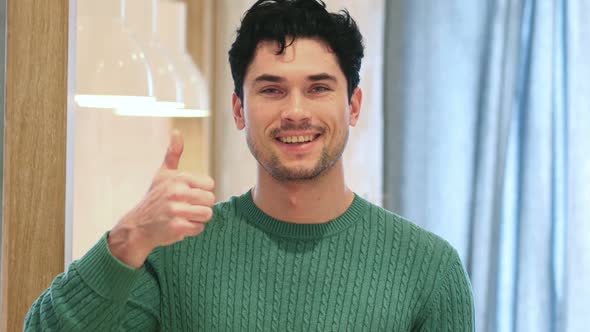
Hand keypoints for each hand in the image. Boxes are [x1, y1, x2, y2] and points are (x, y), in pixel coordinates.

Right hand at [108, 130, 214, 267]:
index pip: (210, 184)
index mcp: (178, 178)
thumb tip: (177, 132)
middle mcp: (177, 192)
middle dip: (200, 205)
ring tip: (183, 216)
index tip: (187, 194)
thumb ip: (173, 154)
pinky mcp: (177, 227)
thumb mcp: (162, 174)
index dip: (201, 191)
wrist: (138, 226)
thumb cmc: (155, 198)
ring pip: (207, 214)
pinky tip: (179, 226)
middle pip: (210, 200)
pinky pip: (199, 228)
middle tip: (185, 207)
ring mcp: (176, 210)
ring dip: (197, 218)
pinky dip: (191, 230)